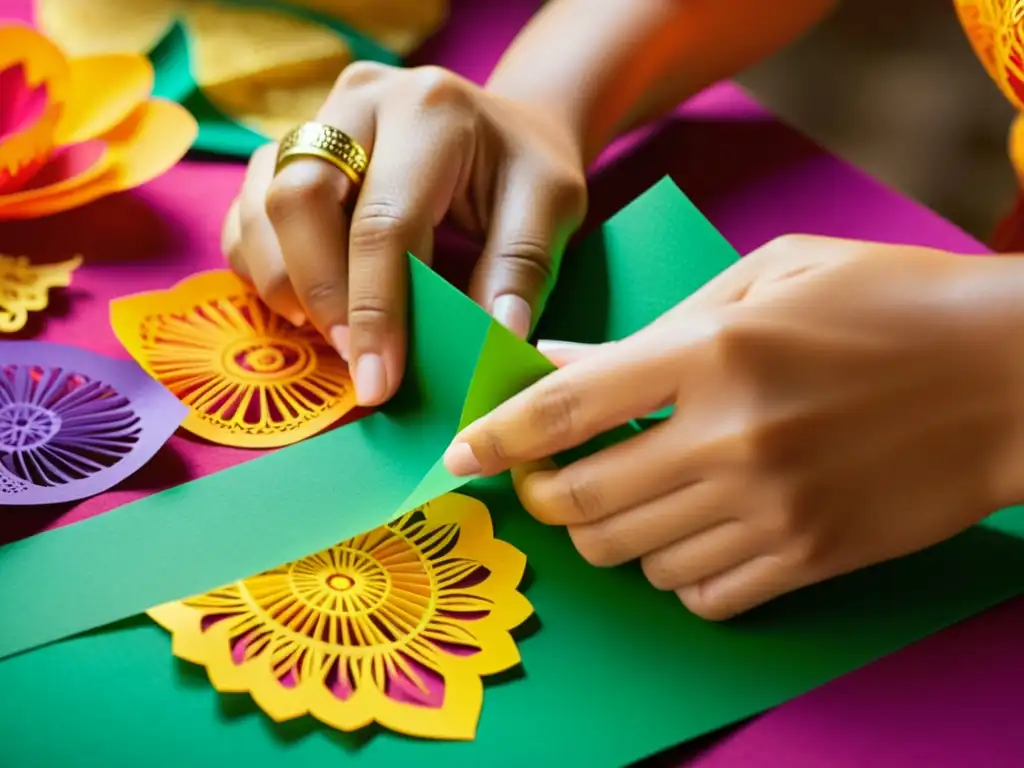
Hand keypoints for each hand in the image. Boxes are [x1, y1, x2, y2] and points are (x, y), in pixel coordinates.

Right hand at [220, 62, 586, 405]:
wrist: (501, 127)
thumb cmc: (525, 169)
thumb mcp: (551, 204)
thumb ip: (521, 269)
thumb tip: (491, 339)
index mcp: (429, 112)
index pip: (383, 222)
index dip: (375, 309)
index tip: (379, 380)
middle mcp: (360, 100)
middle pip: (299, 201)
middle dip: (320, 295)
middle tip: (352, 358)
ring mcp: (316, 120)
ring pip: (261, 205)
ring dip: (283, 284)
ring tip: (329, 336)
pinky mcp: (288, 149)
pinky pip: (247, 213)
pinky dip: (264, 268)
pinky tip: (304, 306)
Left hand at [444, 235, 1023, 618]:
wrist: (1009, 376)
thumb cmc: (888, 304)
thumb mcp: (769, 276)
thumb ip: (655, 327)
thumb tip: (561, 362)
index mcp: (712, 352)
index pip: (565, 408)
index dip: (496, 436)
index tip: (461, 456)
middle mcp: (729, 439)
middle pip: (581, 500)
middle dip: (543, 496)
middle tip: (548, 478)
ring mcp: (770, 509)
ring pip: (632, 555)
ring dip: (610, 532)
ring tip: (630, 496)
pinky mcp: (807, 557)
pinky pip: (698, 594)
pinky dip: (673, 571)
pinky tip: (692, 533)